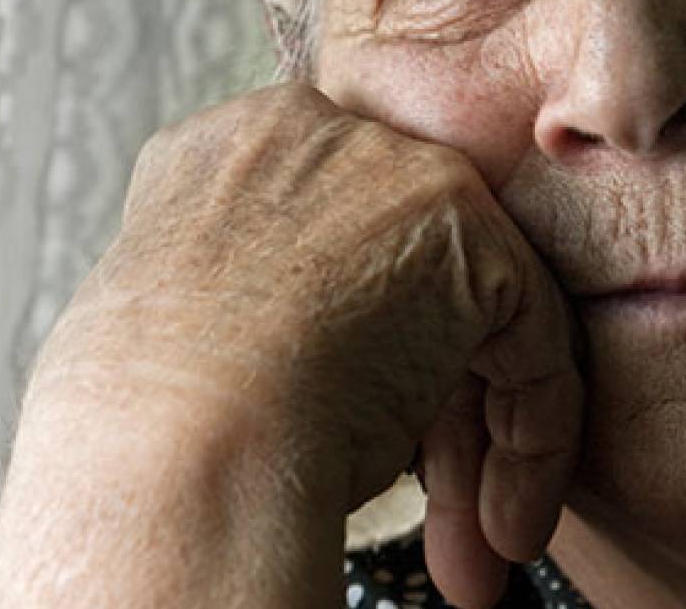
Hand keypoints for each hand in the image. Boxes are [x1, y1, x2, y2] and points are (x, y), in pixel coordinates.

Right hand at [12, 84, 582, 606]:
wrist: (175, 443)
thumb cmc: (154, 427)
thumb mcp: (187, 327)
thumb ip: (252, 297)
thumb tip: (297, 348)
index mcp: (228, 153)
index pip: (328, 235)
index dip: (349, 344)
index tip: (354, 435)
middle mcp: (311, 136)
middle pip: (404, 269)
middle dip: (423, 406)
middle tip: (429, 512)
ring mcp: (390, 168)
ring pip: (470, 307)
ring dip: (475, 441)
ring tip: (470, 549)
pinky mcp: (465, 225)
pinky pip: (529, 337)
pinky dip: (531, 437)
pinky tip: (501, 521)